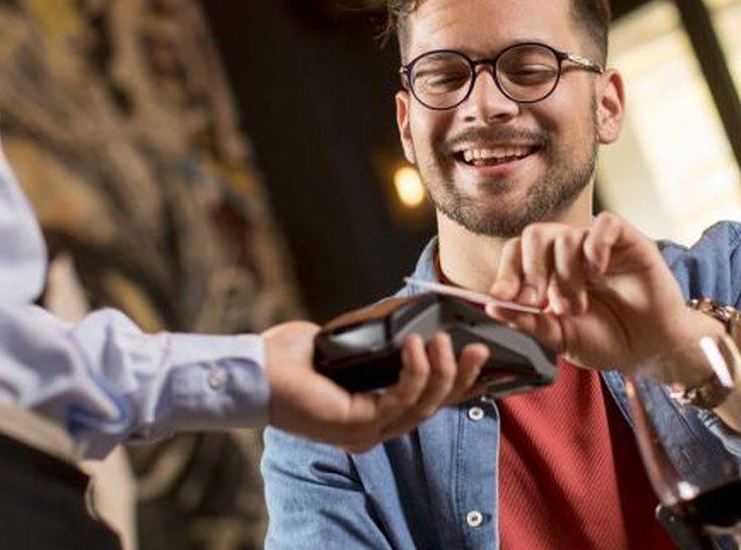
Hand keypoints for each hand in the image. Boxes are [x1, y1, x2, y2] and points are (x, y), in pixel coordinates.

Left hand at [263, 320, 488, 452]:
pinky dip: (415, 372)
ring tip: (444, 341)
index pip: (428, 403)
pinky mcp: (358, 425)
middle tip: (478, 346)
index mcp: (373, 413)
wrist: (254, 370)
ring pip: (424, 406)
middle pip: (435, 407)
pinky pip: (401, 399)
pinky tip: (416, 346)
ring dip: (442, 372)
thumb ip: (380, 333)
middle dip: (462, 377)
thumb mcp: (348, 339)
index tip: (485, 359)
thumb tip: (412, 310)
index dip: (461, 385)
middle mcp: (373, 429)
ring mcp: (367, 431)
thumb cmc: (290, 356)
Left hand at [486, 214, 713, 373]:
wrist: (650, 352)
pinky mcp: (629, 241)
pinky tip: (597, 273)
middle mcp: (570, 253)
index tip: (507, 298)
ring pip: (567, 235)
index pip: (517, 252)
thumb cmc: (607, 341)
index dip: (507, 271)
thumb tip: (491, 305)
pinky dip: (595, 246)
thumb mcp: (560, 338)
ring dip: (566, 275)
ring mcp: (598, 245)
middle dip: (532, 270)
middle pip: (536, 234)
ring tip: (577, 307)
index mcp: (549, 272)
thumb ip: (528, 322)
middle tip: (542, 303)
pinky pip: (606, 223)